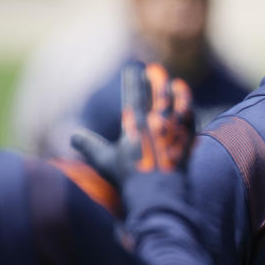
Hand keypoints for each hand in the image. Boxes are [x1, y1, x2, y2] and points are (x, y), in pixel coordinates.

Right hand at [71, 61, 193, 187]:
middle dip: (158, 80)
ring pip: (180, 105)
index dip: (132, 79)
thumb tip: (73, 137)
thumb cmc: (128, 179)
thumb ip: (89, 146)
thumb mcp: (104, 161)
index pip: (134, 95)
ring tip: (178, 85)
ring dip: (179, 93)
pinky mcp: (187, 145)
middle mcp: (157, 125)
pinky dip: (190, 114)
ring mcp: (174, 133)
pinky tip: (189, 109)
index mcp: (136, 125)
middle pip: (160, 94)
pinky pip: (191, 124)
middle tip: (156, 70)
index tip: (132, 68)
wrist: (156, 197)